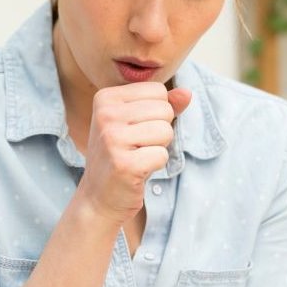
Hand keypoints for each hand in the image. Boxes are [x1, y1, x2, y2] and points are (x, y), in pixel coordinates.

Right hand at [74, 82, 190, 226]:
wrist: (99, 196)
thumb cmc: (123, 154)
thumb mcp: (138, 122)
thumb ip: (164, 105)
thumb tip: (187, 93)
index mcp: (106, 98)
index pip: (157, 90)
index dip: (156, 113)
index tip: (135, 129)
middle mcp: (105, 114)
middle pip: (164, 109)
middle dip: (160, 131)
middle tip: (137, 146)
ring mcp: (112, 139)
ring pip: (165, 131)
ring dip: (158, 148)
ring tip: (137, 157)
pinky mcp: (123, 164)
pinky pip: (162, 155)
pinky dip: (156, 165)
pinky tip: (137, 170)